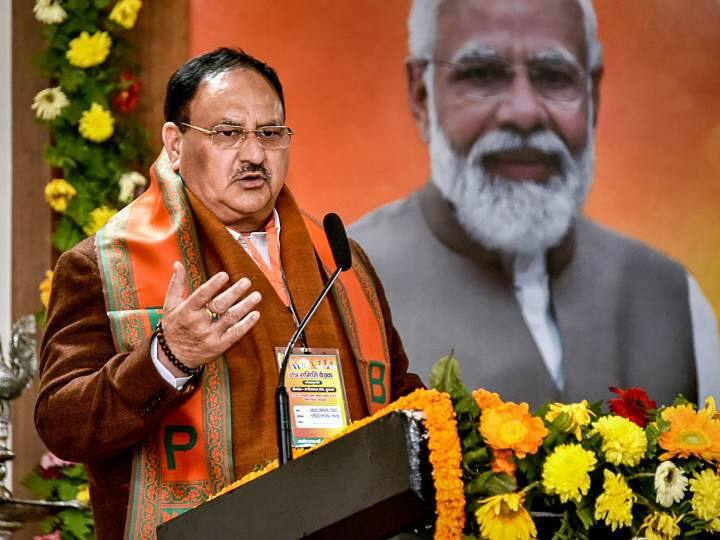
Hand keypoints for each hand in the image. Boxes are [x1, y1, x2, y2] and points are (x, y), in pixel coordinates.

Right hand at [158, 261, 261, 375]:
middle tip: (246, 282)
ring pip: (230, 318)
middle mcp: (198, 323)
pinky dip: (246, 324)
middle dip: (234, 293)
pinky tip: (255, 314)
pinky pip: (235, 334)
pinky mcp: (218, 346)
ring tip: (256, 296)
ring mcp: (209, 335)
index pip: (201, 295)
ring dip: (245, 306)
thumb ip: (176, 284)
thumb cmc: (173, 326)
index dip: (213, 285)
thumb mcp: (170, 305)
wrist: (173, 357)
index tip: (225, 275)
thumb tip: (178, 263)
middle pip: (219, 305)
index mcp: (186, 311)